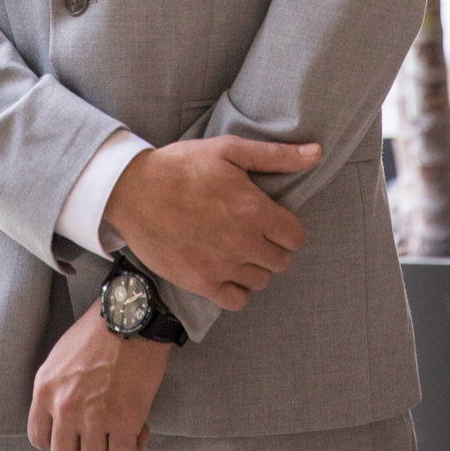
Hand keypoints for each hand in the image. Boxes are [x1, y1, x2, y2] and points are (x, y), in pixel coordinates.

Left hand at [27, 306, 169, 450]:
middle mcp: (64, 407)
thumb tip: (63, 419)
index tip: (73, 433)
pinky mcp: (124, 420)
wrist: (131, 314)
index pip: (38, 439)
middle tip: (99, 436)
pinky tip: (139, 427)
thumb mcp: (61, 357)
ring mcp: (94, 417)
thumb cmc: (99, 330)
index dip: (58, 440)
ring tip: (120, 431)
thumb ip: (57, 389)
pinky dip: (132, 447)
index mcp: (45, 389)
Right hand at [104, 135, 320, 309]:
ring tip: (237, 247)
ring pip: (261, 281)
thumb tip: (317, 152)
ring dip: (255, 266)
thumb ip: (276, 156)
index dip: (287, 227)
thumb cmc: (181, 165)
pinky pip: (237, 300)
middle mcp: (242, 243)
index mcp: (254, 210)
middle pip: (281, 261)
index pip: (296, 236)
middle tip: (253, 231)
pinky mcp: (200, 283)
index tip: (271, 218)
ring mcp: (221, 267)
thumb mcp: (229, 150)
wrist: (132, 190)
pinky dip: (237, 289)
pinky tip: (226, 268)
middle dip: (273, 246)